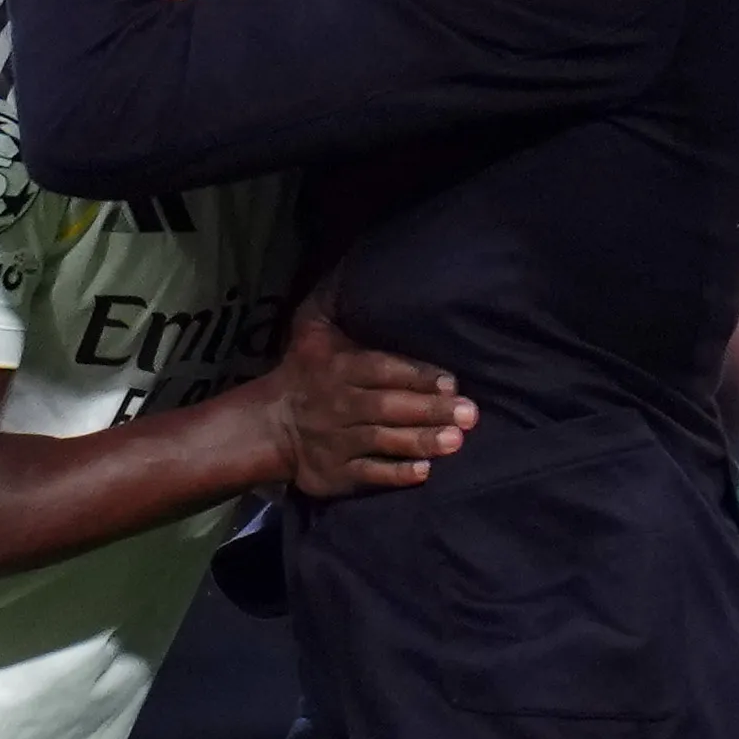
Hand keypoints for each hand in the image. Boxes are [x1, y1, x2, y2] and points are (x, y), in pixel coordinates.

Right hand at [268, 305, 475, 497]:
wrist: (270, 424)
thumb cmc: (304, 370)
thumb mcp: (311, 327)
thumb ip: (335, 297)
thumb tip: (359, 263)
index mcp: (338, 366)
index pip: (382, 368)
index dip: (416, 375)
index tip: (451, 381)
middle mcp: (340, 403)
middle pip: (389, 406)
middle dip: (430, 410)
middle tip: (469, 413)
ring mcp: (339, 441)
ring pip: (384, 440)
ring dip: (420, 441)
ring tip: (455, 441)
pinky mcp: (337, 473)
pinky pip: (370, 474)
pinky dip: (395, 475)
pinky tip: (423, 472)